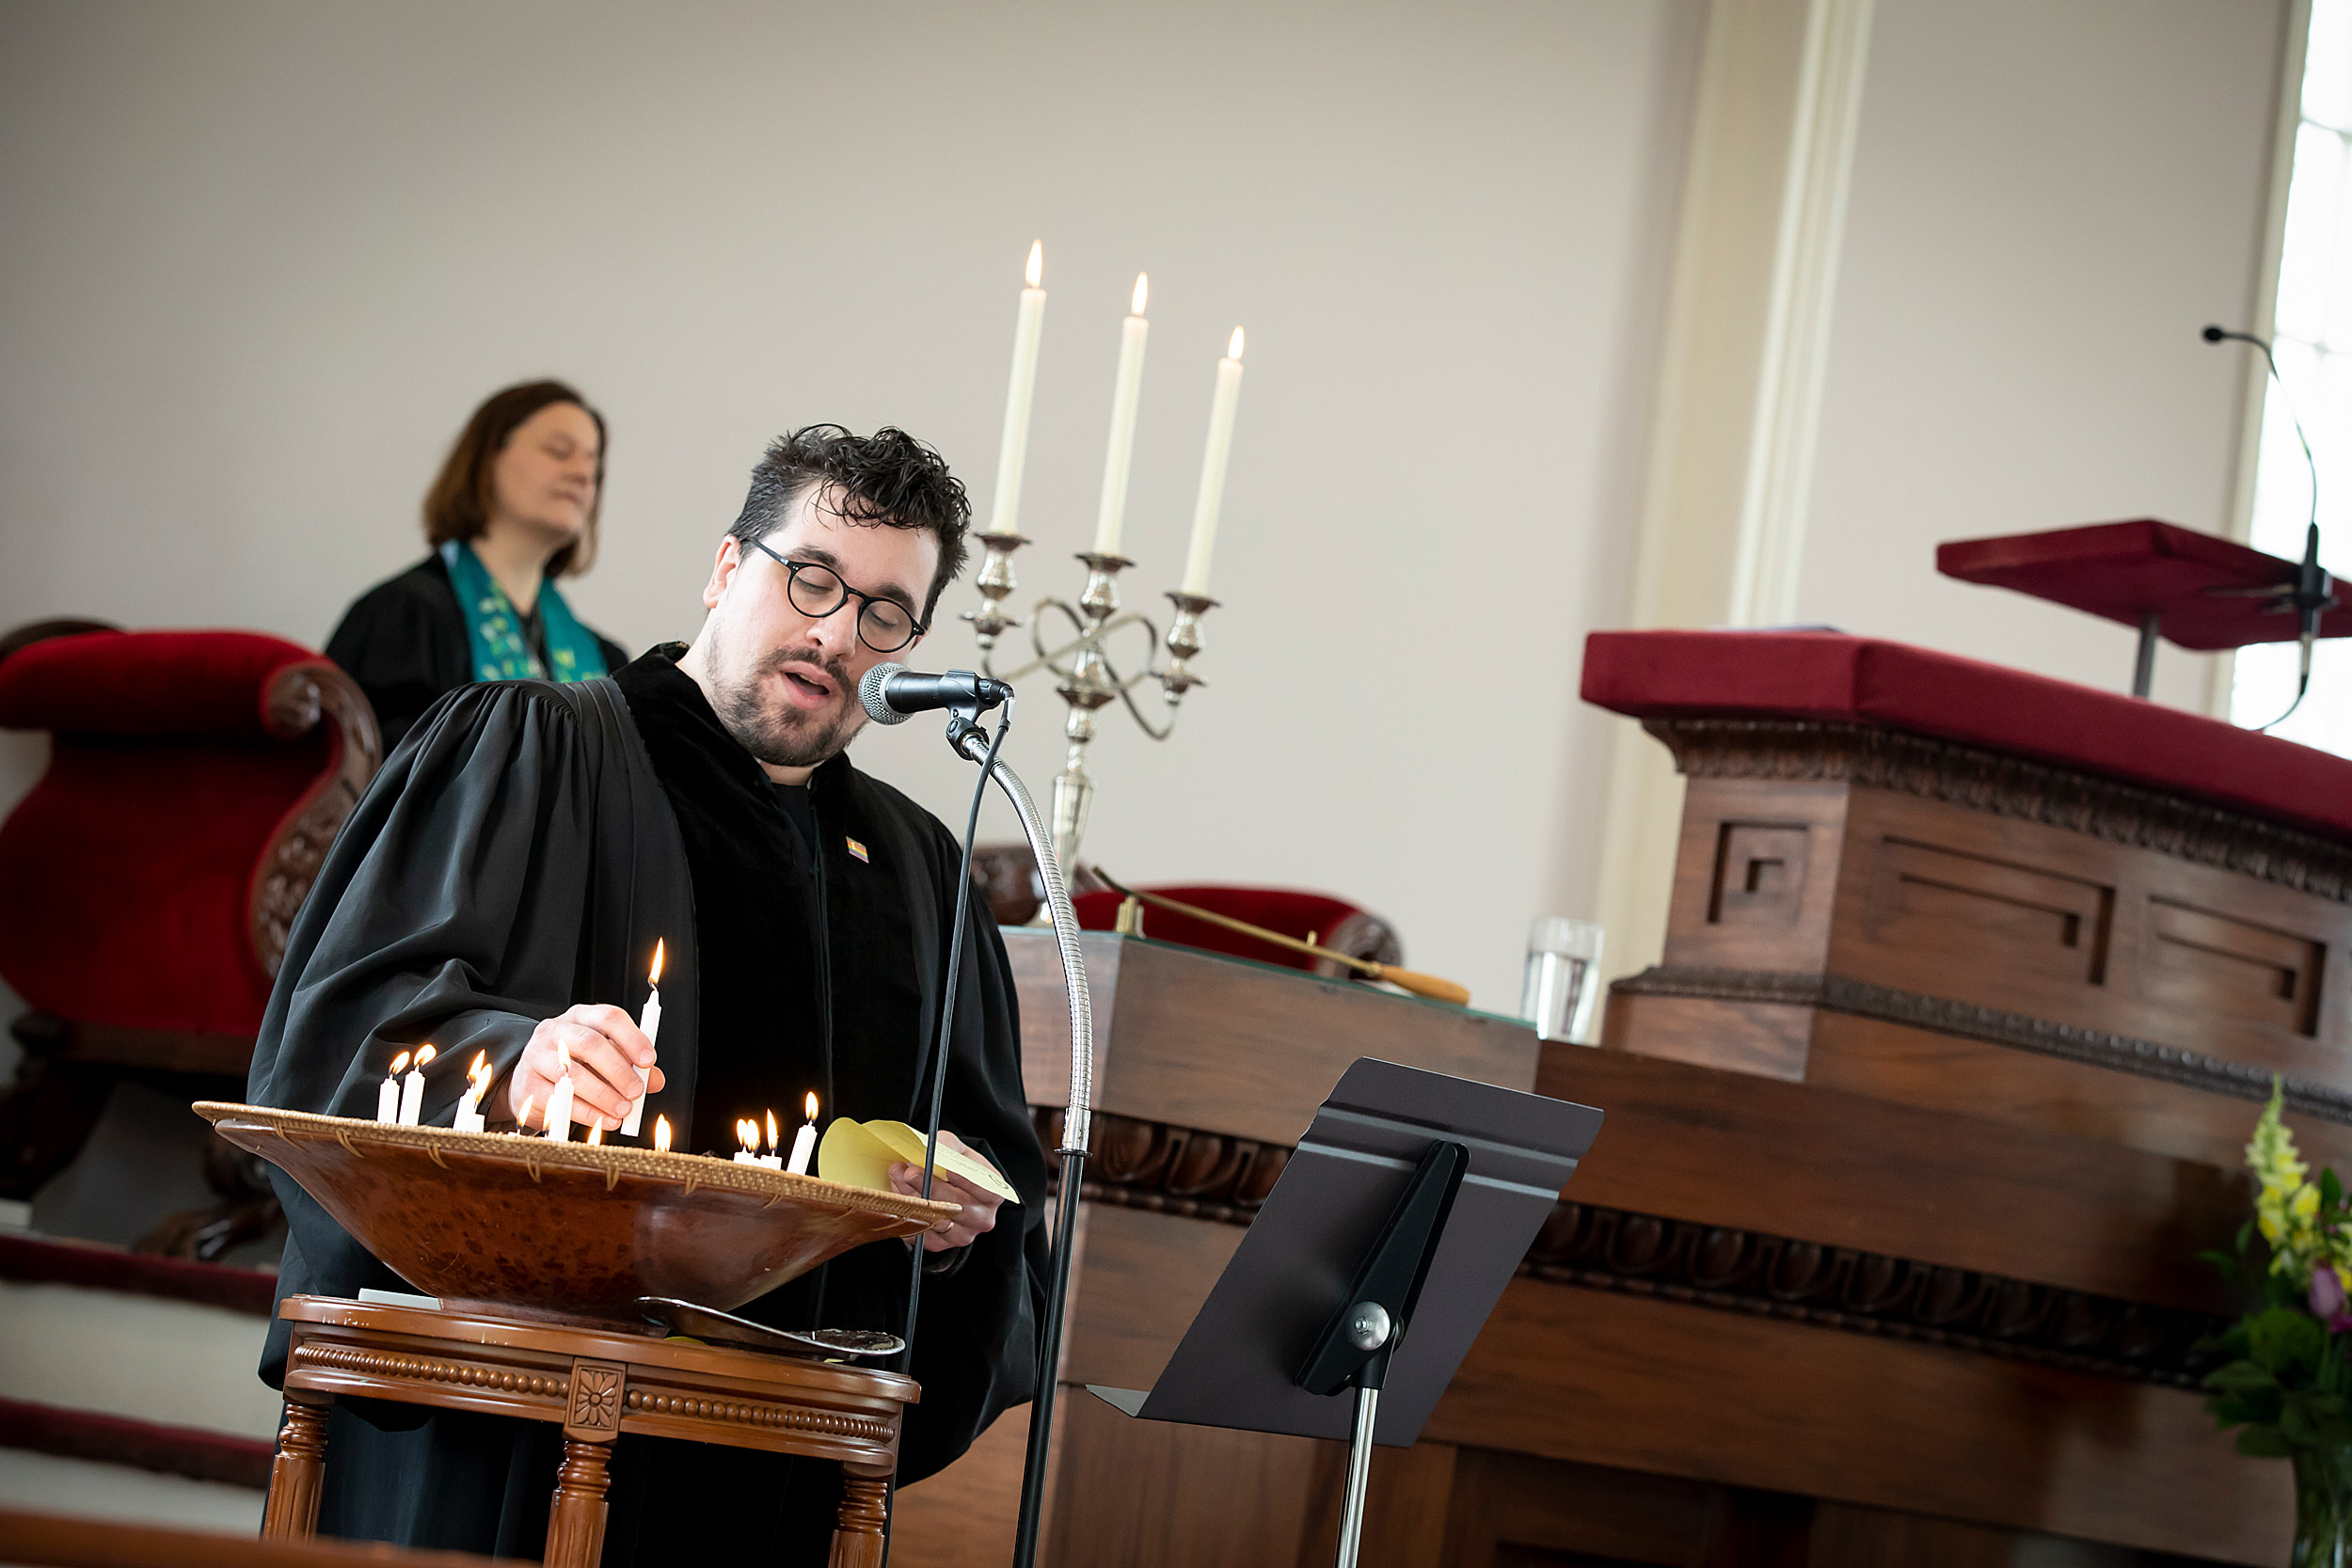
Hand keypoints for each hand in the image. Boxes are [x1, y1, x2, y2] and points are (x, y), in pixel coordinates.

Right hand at [505, 1004, 664, 1131]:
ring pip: (573, 1074)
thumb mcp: (604, 1060)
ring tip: (624, 1110)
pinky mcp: (528, 1085)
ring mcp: (537, 1056)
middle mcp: (556, 1030)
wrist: (530, 1084)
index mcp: (581, 1017)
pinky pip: (560, 1100)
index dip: (632, 1038)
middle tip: (637, 1091)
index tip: (649, 1061)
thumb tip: (655, 1080)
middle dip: (618, 1070)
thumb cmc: (575, 1067)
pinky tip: (605, 1120)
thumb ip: (631, 1066)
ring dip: (604, 1095)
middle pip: (590, 1044)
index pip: (609, 1017)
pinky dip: (587, 1113)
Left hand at [888, 1129, 1003, 1252]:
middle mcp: (981, 1218)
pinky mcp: (941, 1244)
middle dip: (929, 1187)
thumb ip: (945, 1145)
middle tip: (909, 1172)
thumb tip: (932, 1148)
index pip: (987, 1192)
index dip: (968, 1183)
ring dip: (912, 1199)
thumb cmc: (956, 1165)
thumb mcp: (955, 1148)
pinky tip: (899, 1198)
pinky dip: (907, 1216)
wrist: (948, 1184)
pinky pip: (921, 1235)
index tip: (948, 1170)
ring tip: (898, 1178)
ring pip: (934, 1220)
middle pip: (956, 1208)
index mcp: (993, 1194)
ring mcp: (962, 1234)